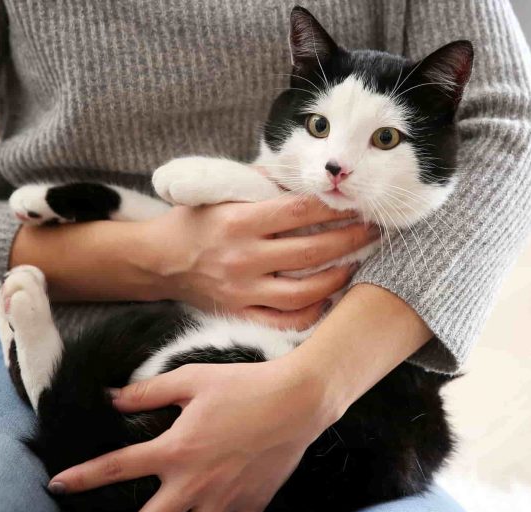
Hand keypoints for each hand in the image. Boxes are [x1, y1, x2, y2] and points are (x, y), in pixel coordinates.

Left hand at [47, 358, 340, 511]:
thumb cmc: (245, 385)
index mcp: (176, 450)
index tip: (58, 484)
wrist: (299, 400)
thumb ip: (147, 392)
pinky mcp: (251, 506)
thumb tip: (113, 397)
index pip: (117, 467)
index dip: (82, 477)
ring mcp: (224, 500)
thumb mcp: (191, 379)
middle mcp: (195, 482)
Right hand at [148, 196, 377, 329]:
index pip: (299, 212)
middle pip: (311, 251)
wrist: (157, 260)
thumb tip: (301, 172)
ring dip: (338, 277)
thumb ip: (260, 182)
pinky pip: (284, 321)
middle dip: (350, 239)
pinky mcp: (240, 313)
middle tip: (374, 230)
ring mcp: (243, 290)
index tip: (357, 202)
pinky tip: (328, 298)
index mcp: (239, 221)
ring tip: (356, 263)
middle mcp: (243, 258)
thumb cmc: (194, 220)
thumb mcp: (220, 191)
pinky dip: (310, 313)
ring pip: (304, 292)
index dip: (334, 207)